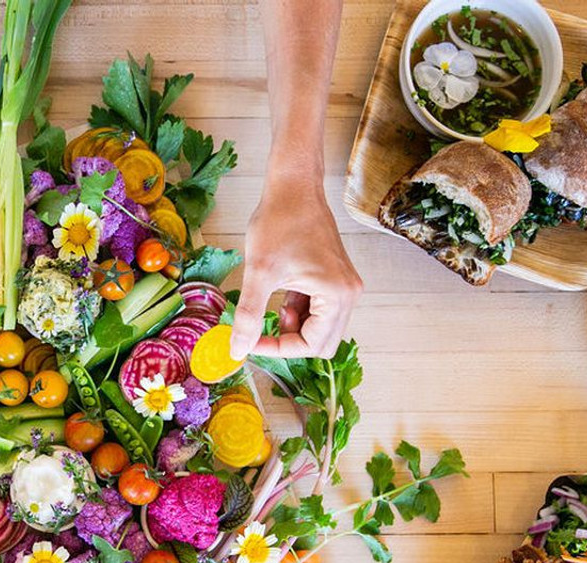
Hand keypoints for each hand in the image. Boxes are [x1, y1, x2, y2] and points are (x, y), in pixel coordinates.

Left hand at [230, 182, 361, 359]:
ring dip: (291, 325)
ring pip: (319, 328)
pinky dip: (296, 310)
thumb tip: (237, 350)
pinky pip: (317, 310)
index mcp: (337, 295)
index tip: (250, 342)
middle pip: (321, 343)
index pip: (312, 346)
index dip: (278, 349)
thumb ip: (249, 316)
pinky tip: (280, 291)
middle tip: (259, 330)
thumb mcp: (258, 273)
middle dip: (288, 341)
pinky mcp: (335, 279)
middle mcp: (349, 294)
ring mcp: (345, 286)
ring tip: (272, 299)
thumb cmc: (279, 221)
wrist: (292, 187)